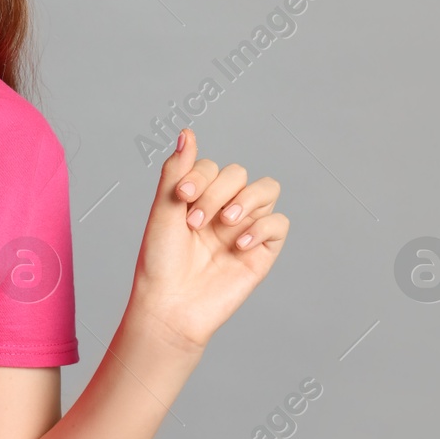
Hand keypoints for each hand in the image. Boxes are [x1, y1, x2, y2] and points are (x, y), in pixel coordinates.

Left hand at [127, 127, 289, 355]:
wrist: (170, 306)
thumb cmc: (160, 262)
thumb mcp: (163, 211)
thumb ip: (178, 170)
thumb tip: (187, 132)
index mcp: (198, 197)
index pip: (213, 166)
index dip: (201, 175)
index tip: (182, 196)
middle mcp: (223, 208)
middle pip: (238, 174)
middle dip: (217, 192)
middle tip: (195, 222)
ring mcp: (244, 228)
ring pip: (267, 189)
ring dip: (246, 200)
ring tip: (224, 224)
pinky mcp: (261, 251)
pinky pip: (279, 223)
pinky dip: (262, 226)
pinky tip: (238, 242)